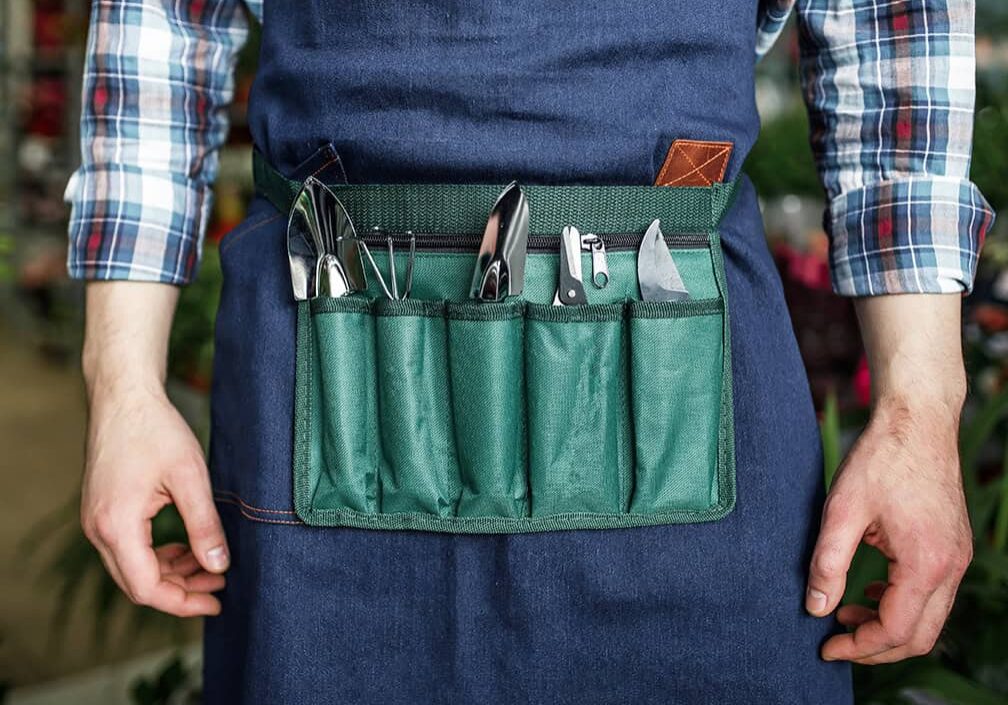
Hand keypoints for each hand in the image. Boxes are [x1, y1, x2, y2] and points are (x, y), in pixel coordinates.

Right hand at [79, 281, 227, 617]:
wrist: (123, 396)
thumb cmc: (155, 430)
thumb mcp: (190, 477)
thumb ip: (204, 525)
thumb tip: (219, 566)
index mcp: (117, 525)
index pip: (146, 587)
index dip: (183, 602)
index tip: (217, 600)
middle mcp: (98, 529)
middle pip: (137, 584)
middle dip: (181, 590)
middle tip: (221, 583)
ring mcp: (96, 521)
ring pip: (133, 568)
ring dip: (171, 573)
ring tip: (210, 566)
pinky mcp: (102, 511)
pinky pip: (128, 549)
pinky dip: (158, 556)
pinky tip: (186, 548)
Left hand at [805, 397, 971, 662]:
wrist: (918, 421)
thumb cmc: (880, 459)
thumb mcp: (842, 510)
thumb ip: (828, 563)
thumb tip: (815, 608)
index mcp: (925, 564)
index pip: (895, 630)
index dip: (859, 647)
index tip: (825, 648)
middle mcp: (950, 567)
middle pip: (919, 636)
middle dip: (876, 648)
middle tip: (835, 642)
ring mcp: (956, 557)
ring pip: (929, 618)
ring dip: (888, 625)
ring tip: (845, 613)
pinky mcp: (952, 546)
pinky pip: (933, 594)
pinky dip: (902, 603)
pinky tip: (869, 589)